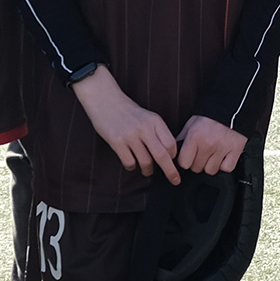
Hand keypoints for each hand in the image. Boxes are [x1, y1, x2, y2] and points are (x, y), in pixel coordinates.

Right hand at [73, 67, 178, 182]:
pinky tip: (131, 162)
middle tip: (175, 180)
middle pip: (162, 155)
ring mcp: (130, 135)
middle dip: (170, 171)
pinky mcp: (116, 142)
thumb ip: (157, 132)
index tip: (172, 161)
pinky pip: (130, 162)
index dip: (173, 156)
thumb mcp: (147, 116)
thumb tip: (168, 154)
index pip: (171, 144)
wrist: (104, 100)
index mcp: (155, 121)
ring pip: (146, 162)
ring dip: (148, 170)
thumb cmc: (128, 111)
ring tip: (147, 170)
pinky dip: (132, 166)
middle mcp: (144, 128)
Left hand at [176, 116, 247, 173]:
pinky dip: (224, 165)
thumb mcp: (191, 124)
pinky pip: (226, 169)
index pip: (184, 163)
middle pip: (196, 168)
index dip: (185, 161)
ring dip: (210, 165)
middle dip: (197, 162)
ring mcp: (223, 148)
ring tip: (212, 154)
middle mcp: (208, 144)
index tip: (188, 157)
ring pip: (210, 171)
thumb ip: (182, 139)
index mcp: (195, 137)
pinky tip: (222, 156)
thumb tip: (173, 153)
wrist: (231, 109)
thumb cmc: (210, 116)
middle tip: (202, 152)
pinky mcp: (235, 151)